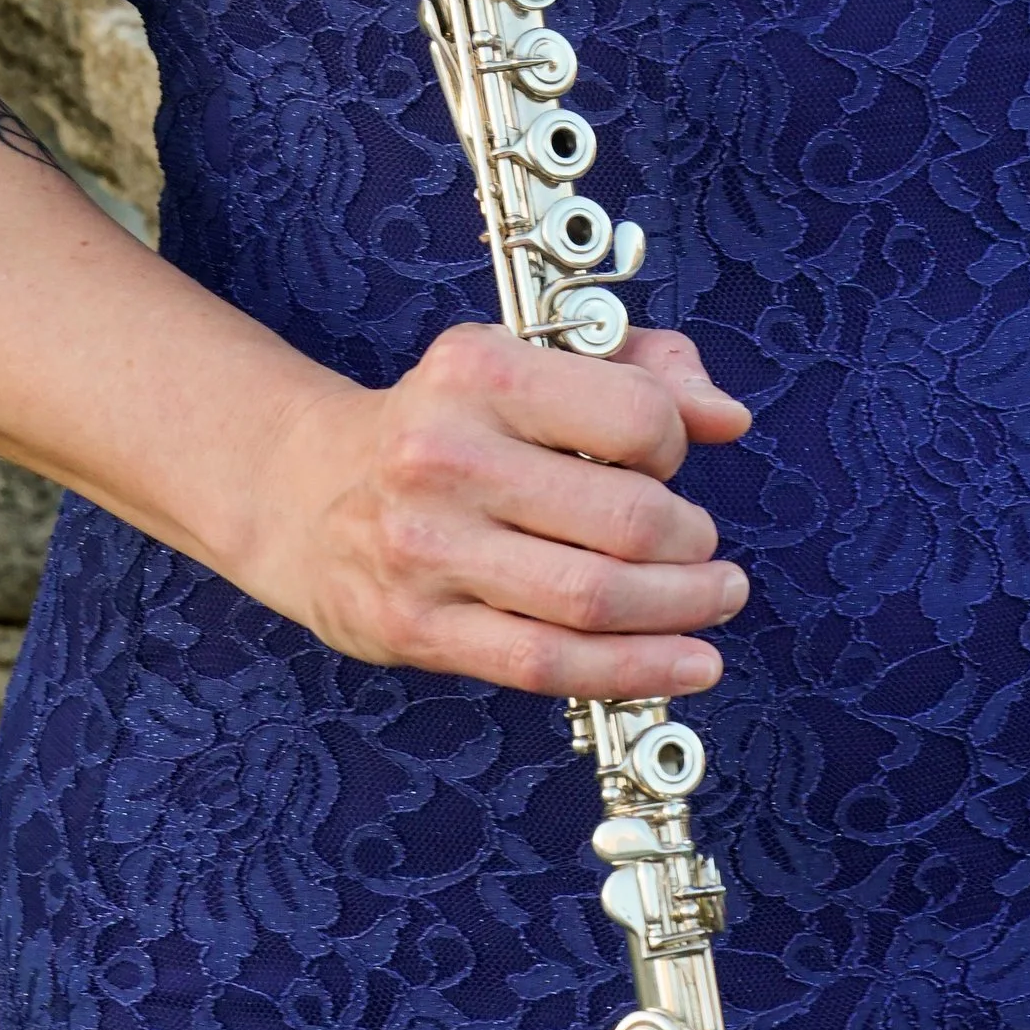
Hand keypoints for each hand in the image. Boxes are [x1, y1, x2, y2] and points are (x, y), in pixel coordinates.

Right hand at [244, 322, 750, 698]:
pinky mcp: (417, 628)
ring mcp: (427, 550)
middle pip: (624, 520)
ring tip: (716, 600)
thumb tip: (726, 416)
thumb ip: (641, 369)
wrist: (303, 490)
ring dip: (680, 609)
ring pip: (592, 600)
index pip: (635, 418)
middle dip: (693, 544)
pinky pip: (547, 664)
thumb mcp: (527, 360)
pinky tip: (689, 664)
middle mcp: (447, 457)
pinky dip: (635, 670)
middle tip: (706, 549)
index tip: (668, 461)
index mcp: (481, 373)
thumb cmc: (446, 423)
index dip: (677, 446)